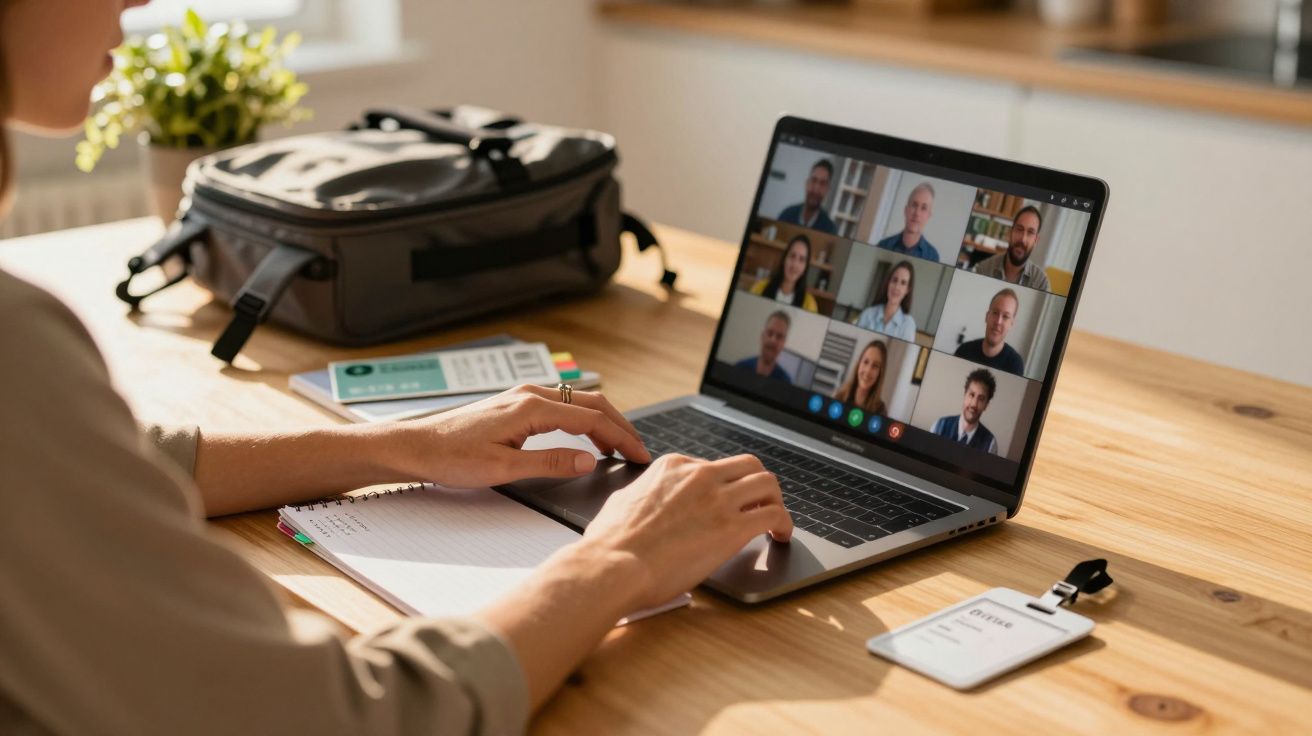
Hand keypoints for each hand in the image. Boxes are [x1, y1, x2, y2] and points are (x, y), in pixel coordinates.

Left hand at [389, 384, 650, 487]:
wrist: (414, 446)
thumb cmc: (450, 457)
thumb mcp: (503, 469)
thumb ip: (549, 463)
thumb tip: (588, 460)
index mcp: (532, 408)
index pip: (592, 419)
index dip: (621, 438)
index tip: (640, 455)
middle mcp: (530, 394)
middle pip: (591, 404)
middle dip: (620, 427)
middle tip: (639, 451)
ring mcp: (523, 396)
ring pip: (577, 402)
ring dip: (603, 422)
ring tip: (619, 448)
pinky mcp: (515, 404)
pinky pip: (561, 406)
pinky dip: (583, 419)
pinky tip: (584, 438)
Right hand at [579, 453, 792, 609]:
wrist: (613, 565)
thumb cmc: (610, 543)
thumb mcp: (622, 500)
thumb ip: (643, 494)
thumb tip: (644, 499)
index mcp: (673, 466)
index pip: (713, 467)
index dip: (725, 488)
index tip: (728, 504)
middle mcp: (699, 475)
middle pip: (748, 465)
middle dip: (758, 484)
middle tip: (761, 504)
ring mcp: (717, 499)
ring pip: (767, 484)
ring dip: (776, 501)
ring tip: (776, 521)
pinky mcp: (732, 527)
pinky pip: (774, 515)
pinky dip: (784, 523)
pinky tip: (782, 536)